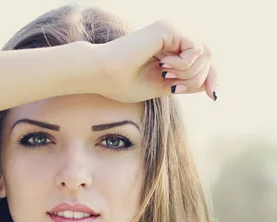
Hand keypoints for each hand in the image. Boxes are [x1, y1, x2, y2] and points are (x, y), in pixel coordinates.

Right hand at [93, 19, 217, 102]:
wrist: (104, 75)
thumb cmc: (124, 84)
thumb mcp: (163, 88)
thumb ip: (185, 83)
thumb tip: (210, 85)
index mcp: (171, 50)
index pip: (204, 61)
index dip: (213, 78)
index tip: (214, 96)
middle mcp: (173, 37)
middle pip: (208, 58)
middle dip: (196, 79)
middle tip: (173, 86)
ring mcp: (171, 31)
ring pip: (205, 53)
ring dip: (188, 73)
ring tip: (165, 74)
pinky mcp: (168, 29)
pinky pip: (195, 49)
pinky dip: (184, 64)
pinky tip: (164, 65)